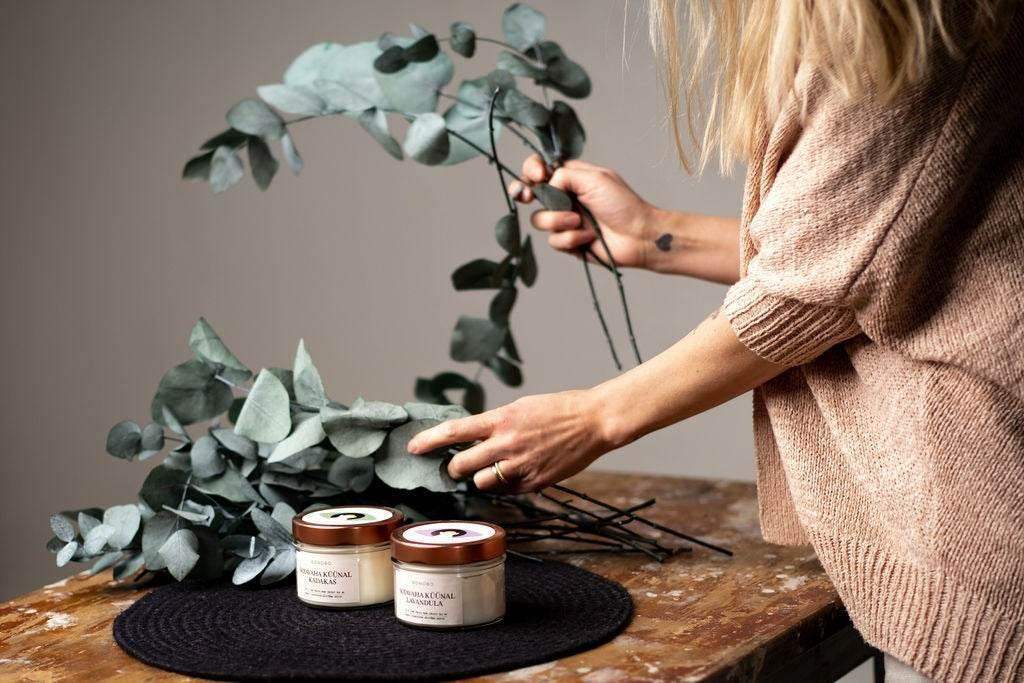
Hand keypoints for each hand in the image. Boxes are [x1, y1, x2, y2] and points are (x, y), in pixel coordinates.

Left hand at [407, 389, 618, 492]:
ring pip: (481, 483)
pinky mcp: (534, 482)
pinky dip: (506, 485)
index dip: (429, 441)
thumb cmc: (558, 410)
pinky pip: (506, 491)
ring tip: (497, 467)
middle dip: (455, 468)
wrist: (593, 421)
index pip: (455, 431)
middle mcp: (507, 443)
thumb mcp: (521, 408)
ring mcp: (520, 465)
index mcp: (502, 419)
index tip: (413, 448)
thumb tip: (471, 438)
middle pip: (461, 465)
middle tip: (457, 466)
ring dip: (482, 477)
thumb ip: (496, 424)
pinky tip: (520, 471)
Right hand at [510, 155, 658, 268]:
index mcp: (572, 178)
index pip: (541, 168)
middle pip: (530, 193)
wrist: (637, 237)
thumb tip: (546, 184)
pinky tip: (588, 237)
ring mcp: (565, 221)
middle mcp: (565, 198)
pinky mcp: (568, 242)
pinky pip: (554, 240)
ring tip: (580, 222)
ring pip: (540, 220)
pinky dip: (571, 238)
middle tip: (525, 196)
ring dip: (559, 220)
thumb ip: (564, 176)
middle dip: (523, 192)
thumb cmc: (623, 205)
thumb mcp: (594, 179)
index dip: (532, 170)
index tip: (538, 175)